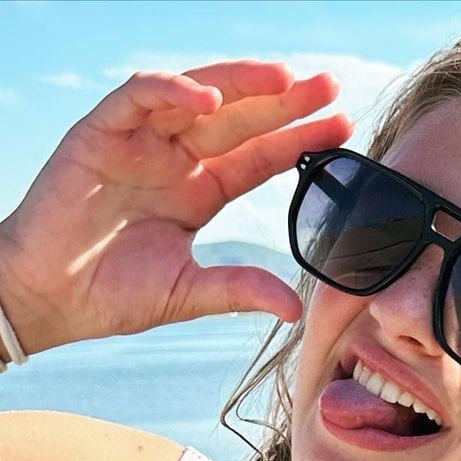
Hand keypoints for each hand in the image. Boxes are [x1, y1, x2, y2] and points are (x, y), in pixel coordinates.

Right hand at [0, 61, 352, 353]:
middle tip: (330, 87)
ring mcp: (139, 144)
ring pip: (196, 97)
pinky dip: (172, 90)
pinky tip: (211, 97)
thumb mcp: (190, 292)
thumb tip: (296, 310)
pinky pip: (138, 97)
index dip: (298, 141)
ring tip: (286, 79)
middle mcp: (174, 160)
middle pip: (239, 121)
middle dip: (284, 102)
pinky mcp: (99, 134)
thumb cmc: (113, 294)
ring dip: (241, 84)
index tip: (342, 130)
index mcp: (199, 192)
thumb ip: (240, 290)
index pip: (258, 158)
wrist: (47, 299)